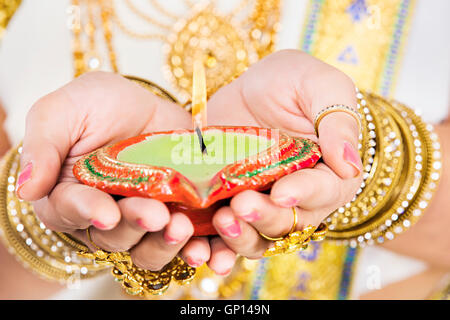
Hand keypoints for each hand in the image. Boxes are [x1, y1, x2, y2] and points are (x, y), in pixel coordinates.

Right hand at [16, 72, 212, 270]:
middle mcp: (104, 215)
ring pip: (147, 248)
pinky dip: (193, 248)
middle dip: (135, 226)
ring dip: (164, 243)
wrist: (144, 106)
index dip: (88, 212)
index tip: (106, 212)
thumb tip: (26, 188)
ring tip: (182, 226)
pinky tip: (204, 244)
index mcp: (67, 194)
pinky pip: (183, 244)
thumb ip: (42, 146)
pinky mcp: (175, 216)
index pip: (70, 211)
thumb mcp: (62, 111)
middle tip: (156, 214)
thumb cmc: (96, 106)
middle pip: (114, 236)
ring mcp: (142, 219)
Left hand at [206, 50, 362, 264]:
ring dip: (240, 239)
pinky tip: (200, 251)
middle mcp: (299, 198)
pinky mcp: (232, 205)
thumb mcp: (320, 85)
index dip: (304, 194)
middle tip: (242, 205)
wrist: (251, 89)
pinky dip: (215, 248)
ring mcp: (264, 204)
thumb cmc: (293, 83)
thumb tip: (350, 164)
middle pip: (289, 223)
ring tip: (221, 221)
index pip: (324, 190)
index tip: (283, 192)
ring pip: (259, 238)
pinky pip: (226, 237)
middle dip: (266, 217)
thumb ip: (337, 119)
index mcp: (329, 172)